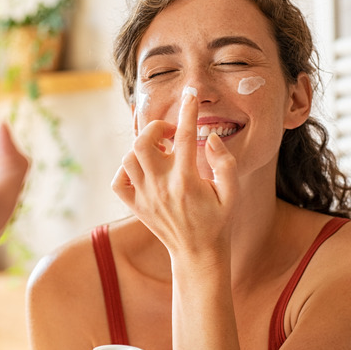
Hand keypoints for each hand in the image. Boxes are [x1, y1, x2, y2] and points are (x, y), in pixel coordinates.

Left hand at [111, 90, 238, 259]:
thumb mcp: (232, 193)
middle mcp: (161, 187)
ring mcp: (145, 197)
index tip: (190, 95)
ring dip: (142, 147)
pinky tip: (143, 170)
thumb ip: (225, 163)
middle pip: (143, 143)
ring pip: (128, 159)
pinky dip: (125, 170)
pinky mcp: (135, 206)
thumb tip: (209, 138)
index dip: (188, 111)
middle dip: (155, 128)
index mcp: (187, 181)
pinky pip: (118, 181)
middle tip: (170, 133)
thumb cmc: (218, 222)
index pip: (184, 136)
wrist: (198, 254)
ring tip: (160, 152)